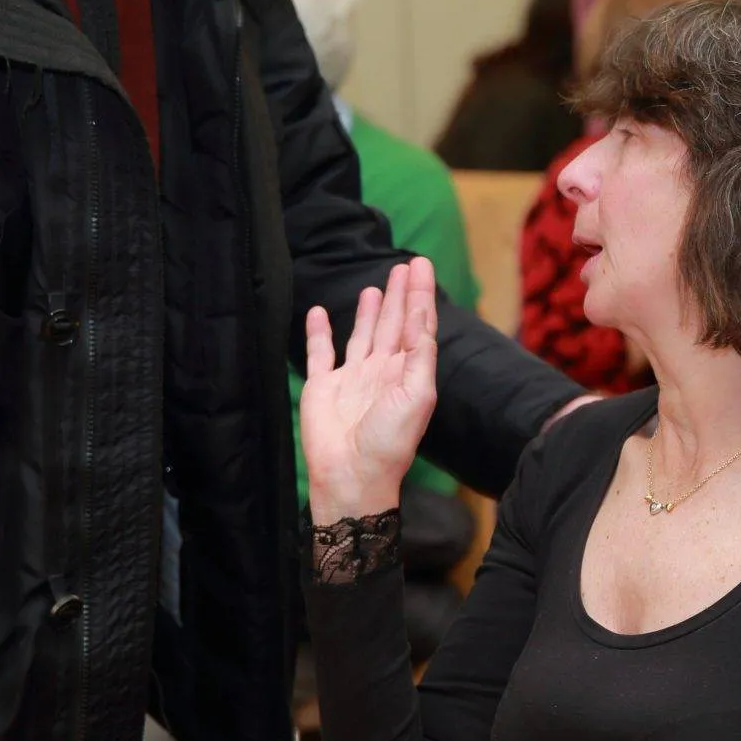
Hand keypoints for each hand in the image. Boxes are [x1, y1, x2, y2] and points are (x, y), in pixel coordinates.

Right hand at [304, 259, 439, 523]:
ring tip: (376, 286)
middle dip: (400, 295)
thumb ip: (420, 355)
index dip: (419, 295)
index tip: (421, 265)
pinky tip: (318, 312)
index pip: (416, 325)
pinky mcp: (323, 387)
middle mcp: (382, 372)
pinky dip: (318, 332)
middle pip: (393, 324)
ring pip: (362, 335)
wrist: (351, 475)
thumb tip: (422, 317)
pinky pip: (319, 353)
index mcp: (408, 373)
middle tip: (406, 266)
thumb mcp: (417, 396)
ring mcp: (352, 379)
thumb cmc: (390, 442)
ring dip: (369, 311)